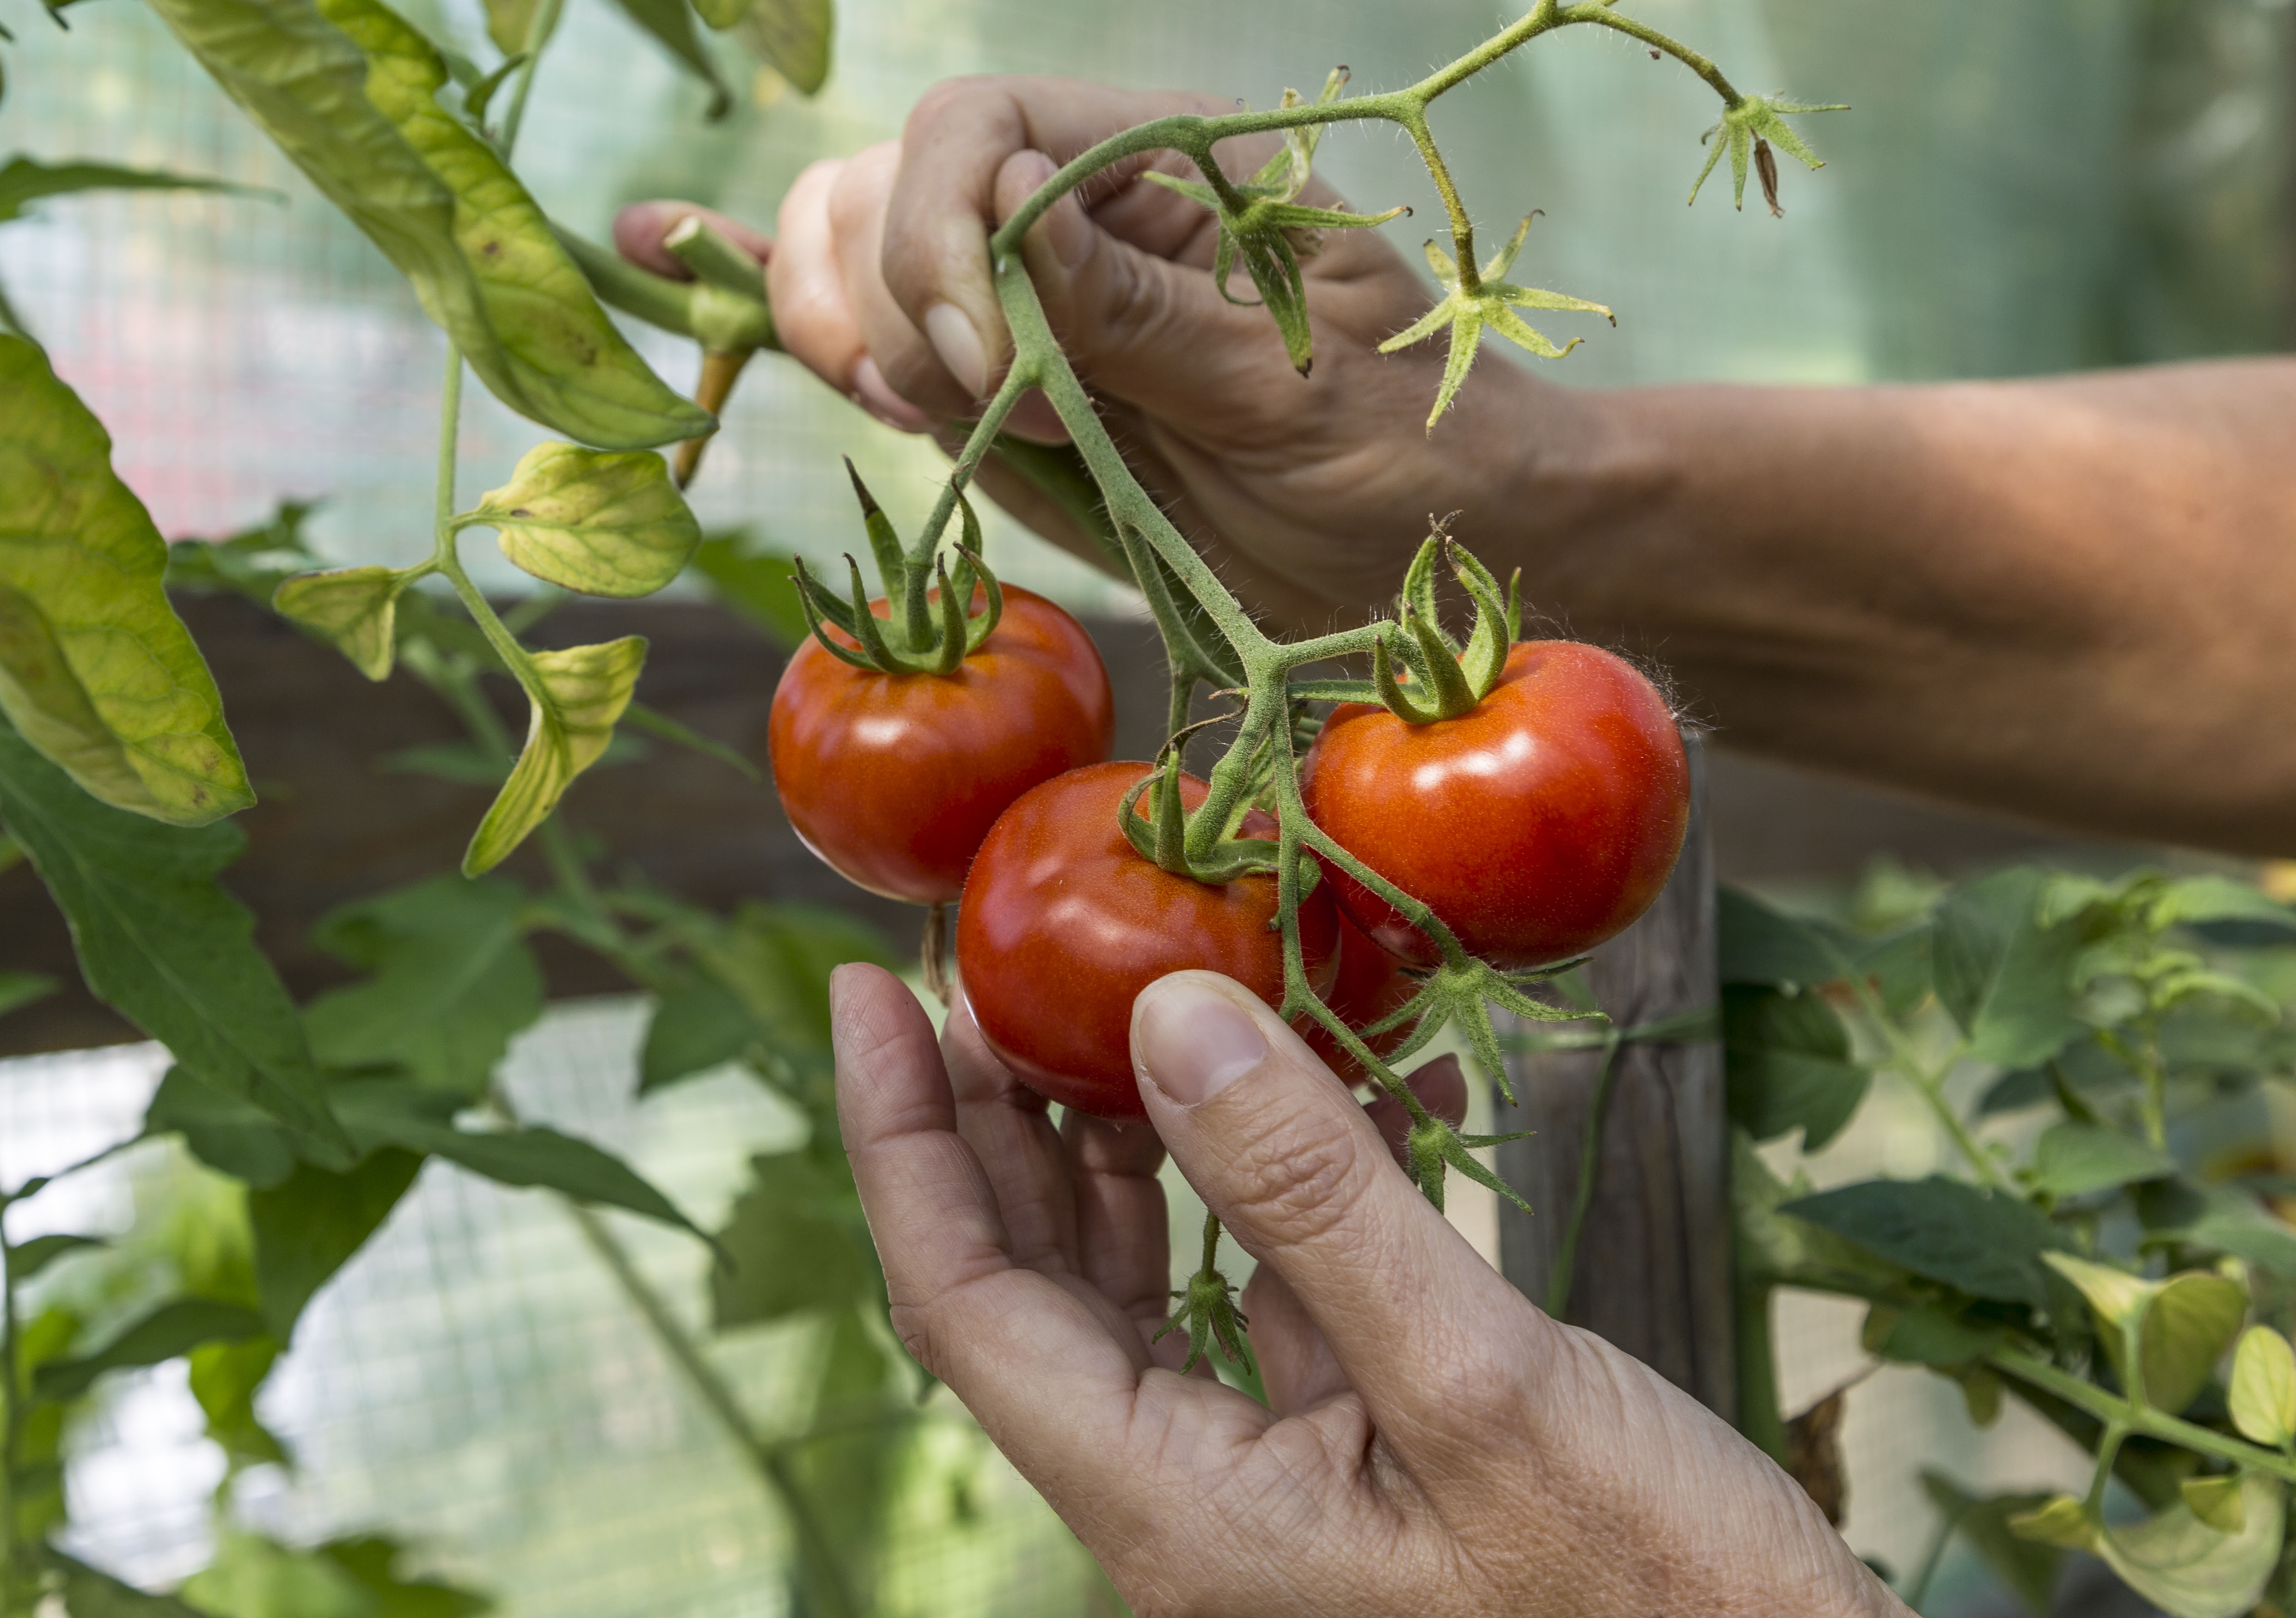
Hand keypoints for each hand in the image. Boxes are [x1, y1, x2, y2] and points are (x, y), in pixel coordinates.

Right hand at [740, 76, 1603, 632]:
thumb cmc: (1417, 456)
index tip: (988, 371)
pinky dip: (773, 305)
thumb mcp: (1294, 384)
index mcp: (1165, 166)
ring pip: (851, 264)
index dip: (946, 241)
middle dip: (893, 298)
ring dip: (853, 338)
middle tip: (985, 410)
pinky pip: (870, 338)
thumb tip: (1003, 205)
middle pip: (886, 189)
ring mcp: (1027, 308)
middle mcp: (1077, 216)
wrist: (1453, 557)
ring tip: (953, 418)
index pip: (980, 127)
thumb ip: (1139, 311)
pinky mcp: (1000, 396)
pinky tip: (664, 251)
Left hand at [829, 961, 1903, 1617]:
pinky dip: (1284, 1193)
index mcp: (1175, 1507)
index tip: (869, 988)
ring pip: (1143, 1288)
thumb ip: (1310, 1201)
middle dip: (994, 1121)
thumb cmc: (1650, 1602)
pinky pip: (1273, 1305)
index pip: (963, 1300)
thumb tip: (1166, 1014)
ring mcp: (1272, 1486)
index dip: (900, 1139)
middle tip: (984, 965)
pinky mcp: (1363, 1462)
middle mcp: (1191, 1502)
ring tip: (1123, 997)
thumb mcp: (1477, 1385)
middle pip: (1031, 1287)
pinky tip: (1337, 1086)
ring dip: (1129, 1143)